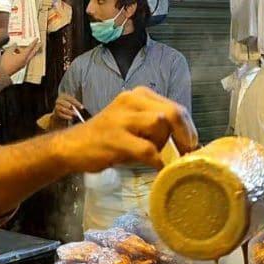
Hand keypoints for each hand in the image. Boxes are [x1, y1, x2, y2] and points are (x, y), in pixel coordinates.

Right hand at [0, 39, 39, 76]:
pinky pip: (22, 59)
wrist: (2, 73)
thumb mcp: (8, 52)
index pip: (30, 48)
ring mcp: (22, 65)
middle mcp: (24, 61)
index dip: (34, 43)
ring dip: (24, 51)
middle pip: (31, 53)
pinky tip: (14, 53)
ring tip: (16, 48)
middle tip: (37, 44)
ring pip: (26, 56)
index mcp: (23, 57)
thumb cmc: (5, 64)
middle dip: (34, 48)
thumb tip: (15, 44)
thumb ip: (13, 47)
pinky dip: (21, 55)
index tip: (37, 39)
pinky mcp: (19, 67)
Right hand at [53, 93, 83, 122]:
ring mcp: (57, 106)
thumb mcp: (70, 103)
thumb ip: (75, 104)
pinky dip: (67, 116)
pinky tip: (71, 118)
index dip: (76, 103)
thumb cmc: (66, 107)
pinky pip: (62, 115)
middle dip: (73, 107)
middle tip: (77, 111)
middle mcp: (59, 100)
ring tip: (75, 114)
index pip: (70, 98)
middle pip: (66, 103)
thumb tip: (81, 107)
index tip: (81, 107)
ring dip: (70, 112)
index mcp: (63, 96)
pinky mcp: (56, 112)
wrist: (59, 113)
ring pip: (64, 109)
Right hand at [62, 87, 198, 170]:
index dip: (189, 129)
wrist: (72, 147)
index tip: (191, 146)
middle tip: (187, 154)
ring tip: (156, 156)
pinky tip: (156, 168)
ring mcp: (122, 118)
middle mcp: (132, 100)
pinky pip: (147, 149)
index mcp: (139, 95)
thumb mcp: (133, 124)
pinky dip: (157, 161)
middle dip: (186, 136)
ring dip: (165, 145)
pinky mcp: (116, 138)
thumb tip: (185, 141)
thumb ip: (156, 126)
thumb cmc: (107, 139)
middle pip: (174, 113)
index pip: (176, 107)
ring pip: (161, 126)